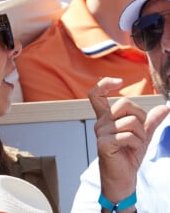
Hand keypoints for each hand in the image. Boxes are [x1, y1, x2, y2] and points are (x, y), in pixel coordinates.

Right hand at [88, 77, 168, 202]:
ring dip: (141, 135)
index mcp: (106, 117)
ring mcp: (100, 132)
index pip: (96, 94)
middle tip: (140, 132)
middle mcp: (100, 122)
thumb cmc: (128, 155)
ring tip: (135, 144)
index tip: (119, 81)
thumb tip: (165, 107)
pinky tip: (131, 150)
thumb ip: (151, 120)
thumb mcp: (142, 135)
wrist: (123, 178)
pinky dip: (137, 144)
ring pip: (131, 122)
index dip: (105, 83)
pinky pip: (128, 136)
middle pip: (124, 104)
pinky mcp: (104, 144)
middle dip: (140, 116)